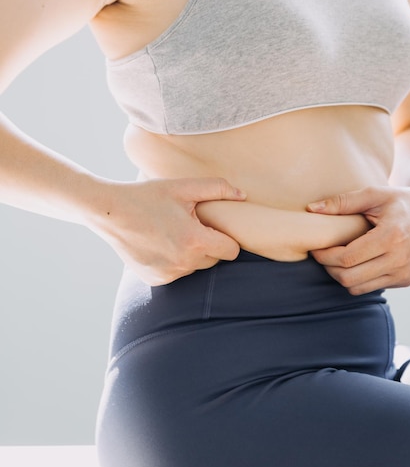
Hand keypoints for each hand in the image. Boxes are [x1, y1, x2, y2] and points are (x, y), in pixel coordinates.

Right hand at [88, 177, 245, 284]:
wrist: (110, 212)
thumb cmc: (148, 195)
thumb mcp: (183, 187)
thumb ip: (217, 188)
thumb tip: (243, 196)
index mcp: (195, 241)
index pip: (231, 250)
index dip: (226, 237)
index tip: (214, 226)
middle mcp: (184, 263)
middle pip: (214, 259)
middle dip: (208, 244)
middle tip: (190, 225)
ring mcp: (169, 274)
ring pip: (195, 267)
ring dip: (191, 254)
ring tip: (172, 233)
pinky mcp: (156, 280)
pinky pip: (177, 273)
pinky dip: (174, 262)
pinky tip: (160, 245)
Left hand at [307, 186, 409, 293]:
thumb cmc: (399, 202)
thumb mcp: (373, 194)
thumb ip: (342, 202)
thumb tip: (311, 209)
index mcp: (392, 236)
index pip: (347, 258)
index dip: (325, 256)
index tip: (316, 248)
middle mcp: (399, 259)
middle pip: (348, 277)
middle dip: (328, 268)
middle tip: (322, 254)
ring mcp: (403, 273)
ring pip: (356, 287)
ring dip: (340, 275)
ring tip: (335, 258)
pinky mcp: (404, 280)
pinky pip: (368, 288)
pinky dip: (355, 279)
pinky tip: (354, 263)